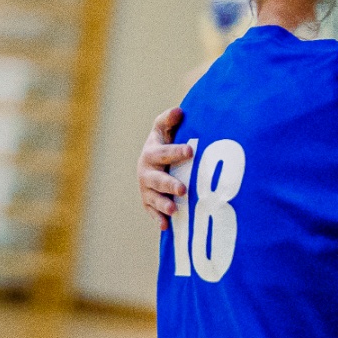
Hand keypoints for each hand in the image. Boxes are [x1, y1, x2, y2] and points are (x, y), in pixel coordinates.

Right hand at [138, 106, 191, 229]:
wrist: (151, 162)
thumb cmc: (164, 143)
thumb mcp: (163, 130)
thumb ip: (169, 120)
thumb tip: (179, 111)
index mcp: (152, 152)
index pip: (165, 152)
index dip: (176, 151)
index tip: (191, 151)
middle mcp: (147, 171)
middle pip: (158, 179)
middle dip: (170, 184)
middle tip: (183, 189)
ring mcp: (147, 188)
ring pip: (154, 197)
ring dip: (163, 204)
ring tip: (175, 209)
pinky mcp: (148, 202)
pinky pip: (152, 212)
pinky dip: (158, 218)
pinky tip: (166, 226)